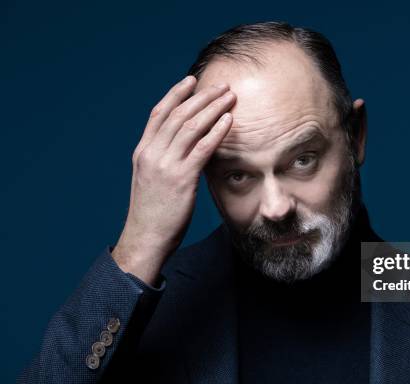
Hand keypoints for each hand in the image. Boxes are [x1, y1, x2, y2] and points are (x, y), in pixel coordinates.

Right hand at [112, 75, 234, 284]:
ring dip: (212, 108)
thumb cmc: (152, 212)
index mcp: (143, 152)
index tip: (191, 81)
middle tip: (221, 85)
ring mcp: (165, 165)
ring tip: (229, 97)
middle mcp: (151, 153)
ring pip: (191, 126)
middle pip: (178, 115)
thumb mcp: (151, 180)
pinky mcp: (181, 179)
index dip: (176, 94)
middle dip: (201, 96)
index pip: (159, 114)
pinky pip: (202, 148)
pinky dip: (216, 131)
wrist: (146, 238)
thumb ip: (162, 160)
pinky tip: (229, 121)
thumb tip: (182, 148)